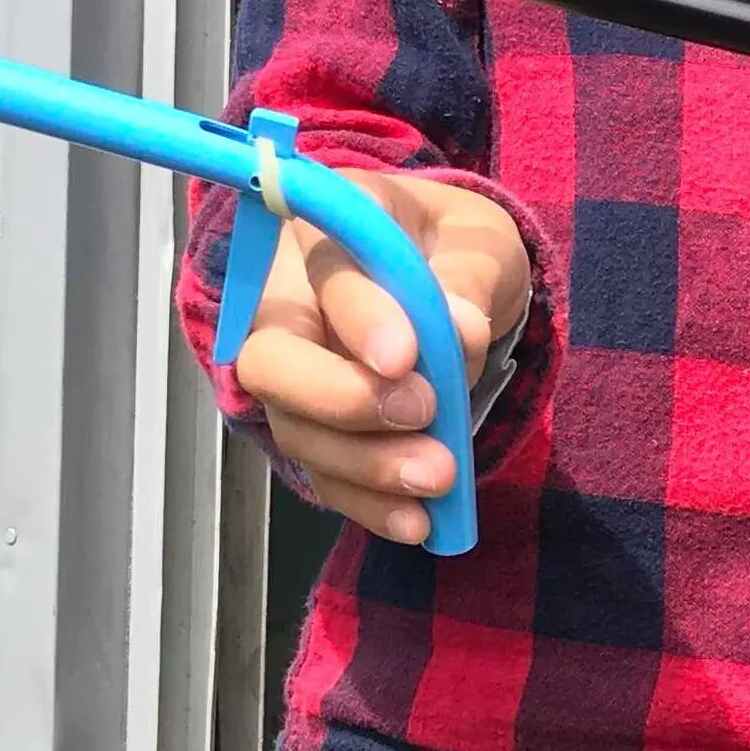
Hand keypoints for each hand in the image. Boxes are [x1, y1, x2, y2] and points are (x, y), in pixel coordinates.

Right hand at [234, 172, 530, 543]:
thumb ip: (469, 276)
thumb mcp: (479, 240)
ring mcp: (293, 375)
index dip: (359, 317)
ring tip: (438, 475)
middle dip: (339, 399)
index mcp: (324, 229)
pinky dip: (368, 503)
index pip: (324, 271)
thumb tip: (460, 331)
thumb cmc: (451, 247)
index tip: (405, 357)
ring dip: (365, 463)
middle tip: (420, 412)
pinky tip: (417, 521)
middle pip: (270, 360)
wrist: (447, 280)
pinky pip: (324, 475)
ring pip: (296, 428)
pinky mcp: (315, 431)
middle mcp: (286, 304)